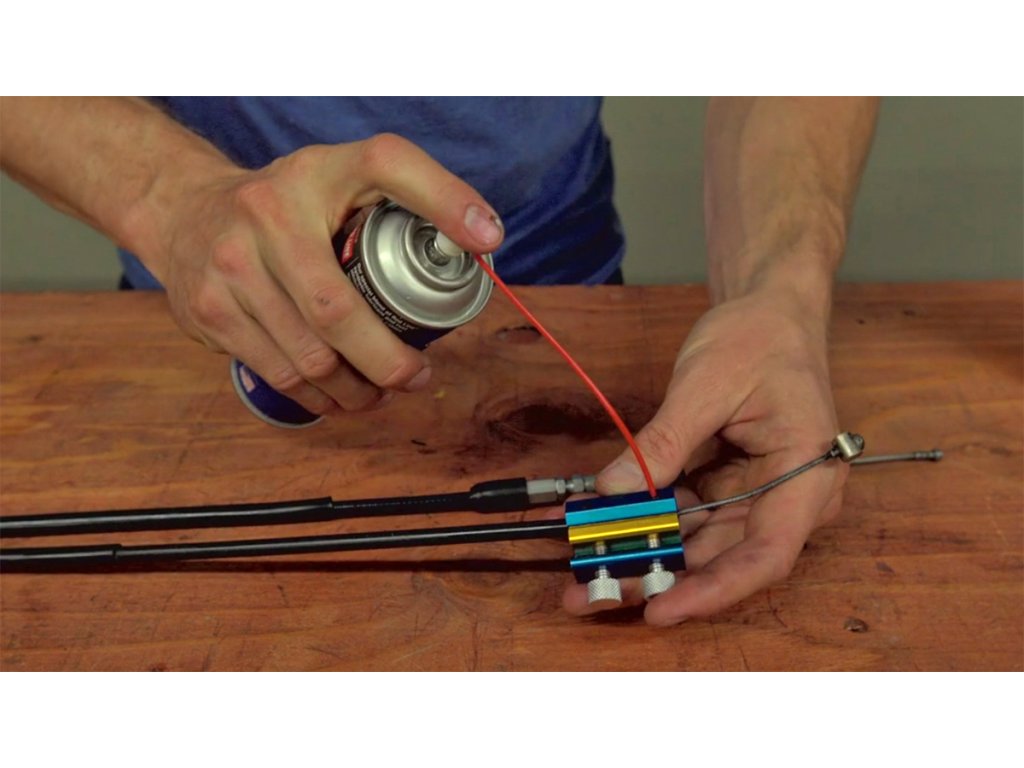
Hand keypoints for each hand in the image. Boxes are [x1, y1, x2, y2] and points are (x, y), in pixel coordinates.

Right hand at [148, 134, 503, 415]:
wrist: (182, 211)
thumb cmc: (286, 204)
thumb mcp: (340, 179)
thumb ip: (406, 198)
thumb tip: (483, 241)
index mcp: (317, 172)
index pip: (389, 166)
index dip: (445, 200)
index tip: (488, 239)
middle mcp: (268, 211)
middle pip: (340, 312)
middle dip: (388, 362)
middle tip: (415, 377)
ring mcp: (231, 264)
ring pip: (309, 357)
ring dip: (356, 390)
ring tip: (379, 394)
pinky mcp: (209, 309)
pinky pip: (277, 373)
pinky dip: (317, 398)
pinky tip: (338, 397)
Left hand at [564, 287, 847, 624]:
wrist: (770, 309)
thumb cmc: (759, 337)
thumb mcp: (707, 384)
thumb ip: (663, 442)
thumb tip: (614, 493)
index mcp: (807, 476)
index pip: (766, 554)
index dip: (711, 589)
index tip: (659, 607)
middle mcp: (788, 498)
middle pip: (721, 557)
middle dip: (654, 577)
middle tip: (589, 592)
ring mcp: (757, 494)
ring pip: (697, 543)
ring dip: (641, 555)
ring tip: (581, 571)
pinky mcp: (728, 486)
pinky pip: (685, 515)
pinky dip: (644, 521)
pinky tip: (598, 526)